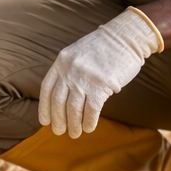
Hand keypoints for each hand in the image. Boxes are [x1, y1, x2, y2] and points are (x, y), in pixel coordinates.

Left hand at [38, 8, 161, 138]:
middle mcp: (69, 70)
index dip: (44, 108)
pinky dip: (89, 121)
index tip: (45, 121)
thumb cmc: (103, 48)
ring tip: (74, 133)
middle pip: (58, 101)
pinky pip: (91, 109)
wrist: (126, 37)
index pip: (46, 89)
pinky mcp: (102, 85)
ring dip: (73, 124)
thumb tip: (61, 97)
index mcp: (61, 61)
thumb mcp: (77, 54)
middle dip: (58, 120)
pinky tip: (89, 128)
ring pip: (73, 108)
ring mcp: (85, 77)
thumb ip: (67, 71)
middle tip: (59, 132)